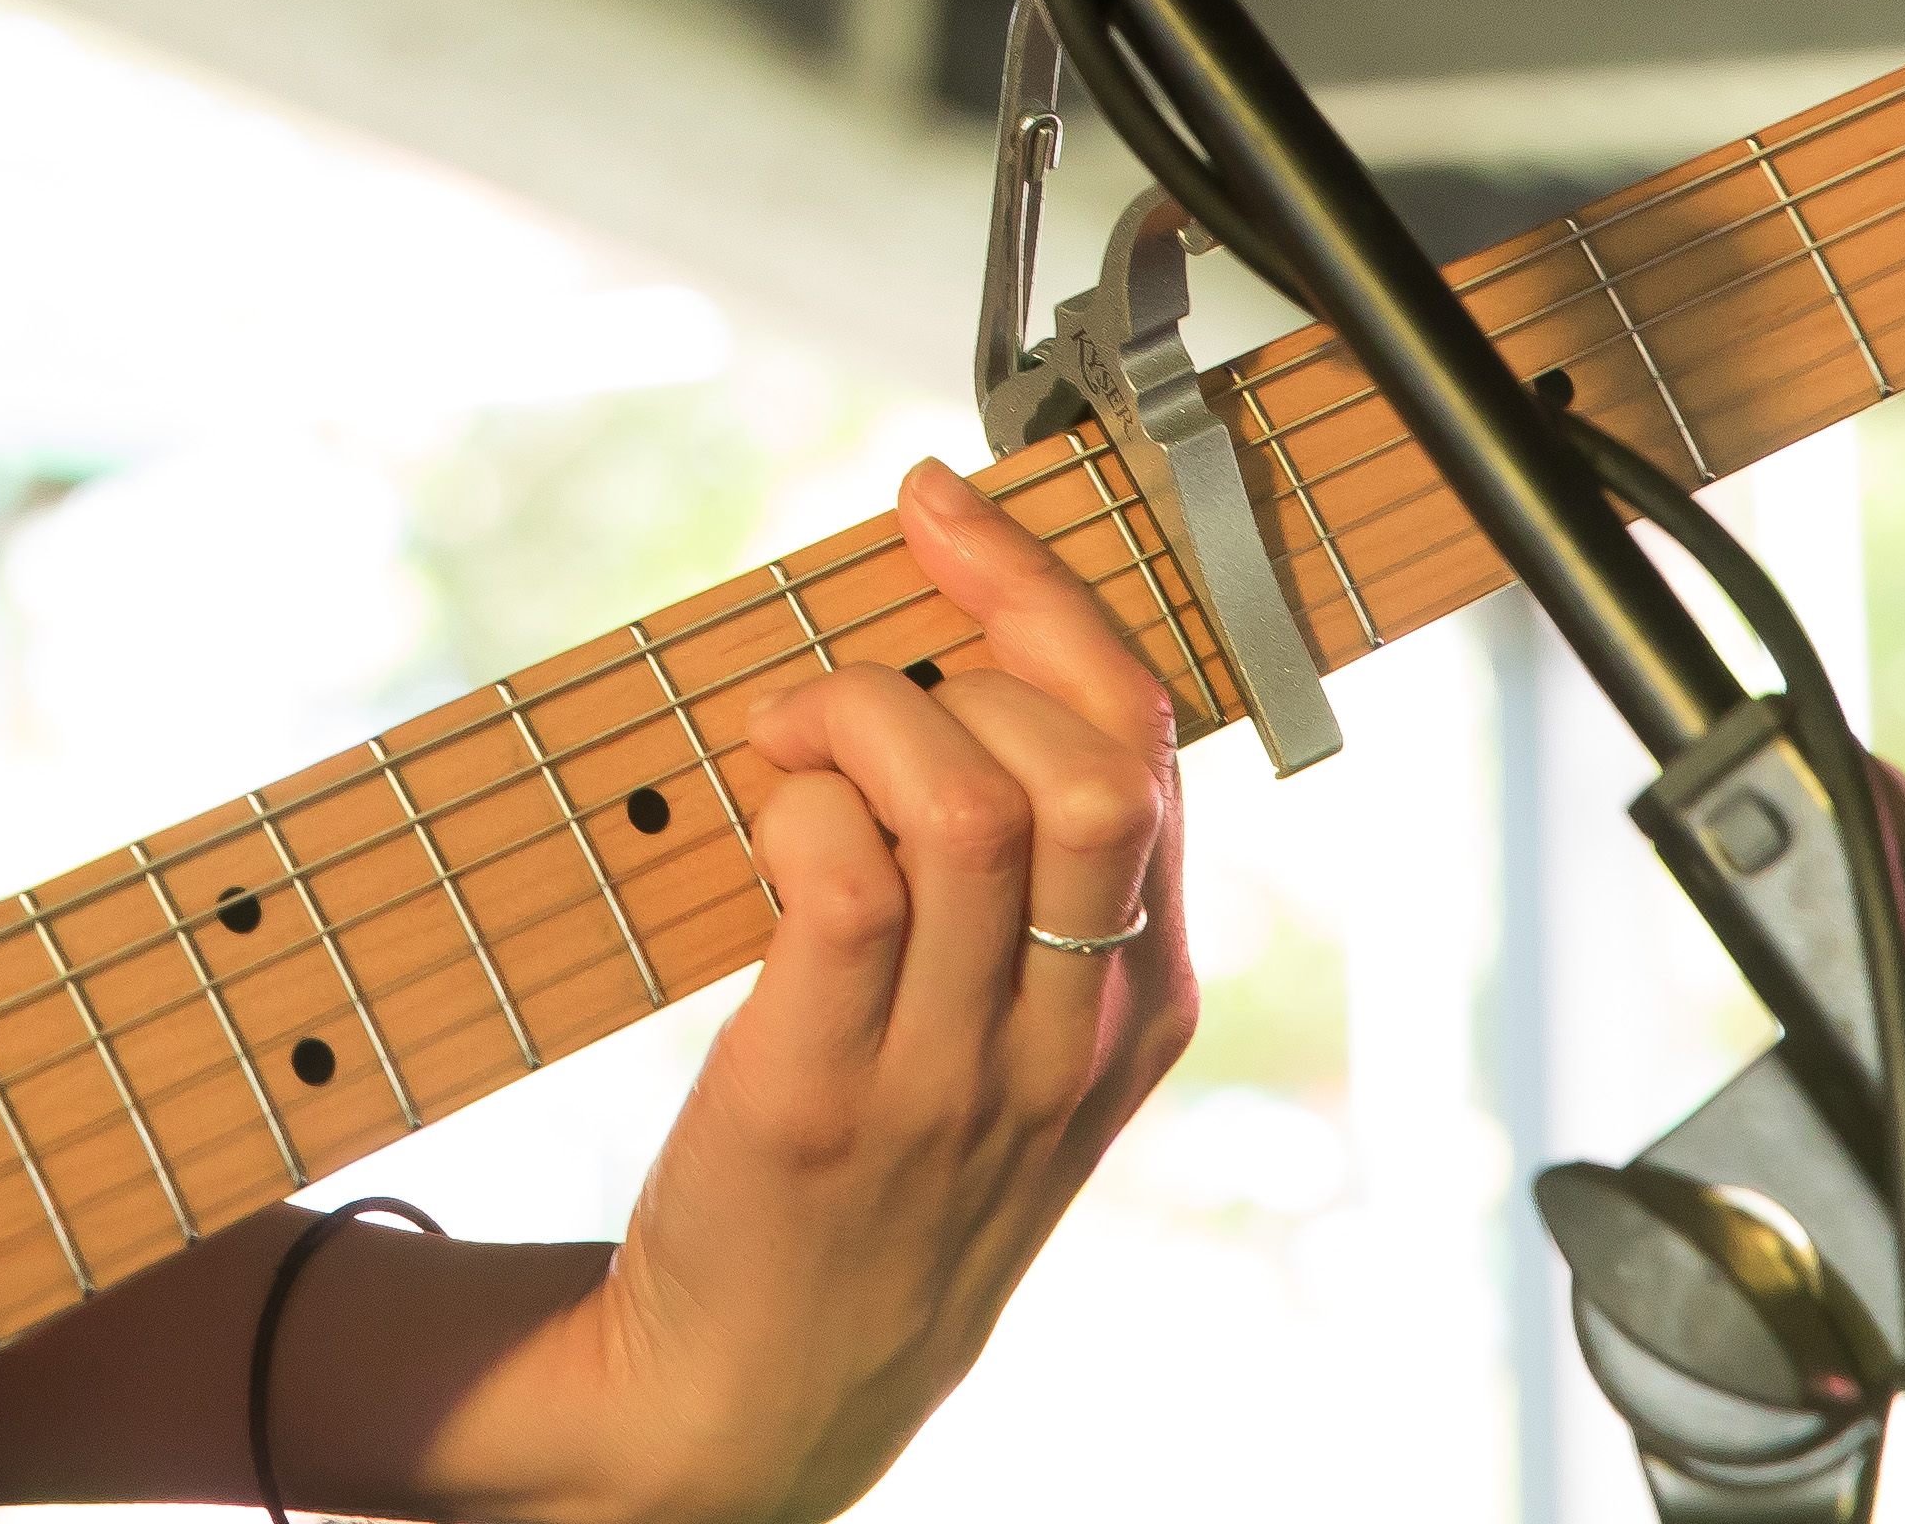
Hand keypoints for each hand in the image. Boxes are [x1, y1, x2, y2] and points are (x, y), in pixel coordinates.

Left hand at [442, 463, 1191, 1523]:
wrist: (759, 1392)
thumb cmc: (869, 1176)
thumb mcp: (1003, 1041)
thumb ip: (1021, 884)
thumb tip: (953, 653)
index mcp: (1134, 1002)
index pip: (1145, 745)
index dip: (1044, 594)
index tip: (942, 511)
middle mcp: (1068, 1035)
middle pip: (1089, 756)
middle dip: (970, 633)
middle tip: (856, 646)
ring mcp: (956, 1074)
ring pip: (976, 802)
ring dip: (859, 713)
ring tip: (788, 739)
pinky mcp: (827, 1098)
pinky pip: (846, 882)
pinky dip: (794, 806)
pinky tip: (758, 817)